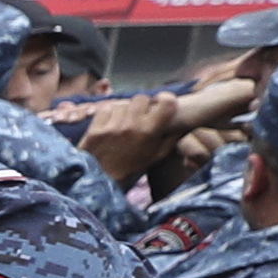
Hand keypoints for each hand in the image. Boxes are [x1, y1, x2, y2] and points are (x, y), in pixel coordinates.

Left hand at [73, 94, 190, 183]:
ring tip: (123, 121)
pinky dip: (109, 113)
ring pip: (123, 103)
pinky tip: (110, 123)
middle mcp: (132, 125)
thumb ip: (170, 139)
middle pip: (142, 98)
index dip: (166, 99)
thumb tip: (181, 124)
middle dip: (143, 104)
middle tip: (140, 113)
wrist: (101, 179)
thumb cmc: (131, 167)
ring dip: (125, 110)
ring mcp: (112, 126)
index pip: (166, 102)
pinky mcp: (96, 127)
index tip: (162, 102)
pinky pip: (106, 108)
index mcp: (149, 132)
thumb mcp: (155, 156)